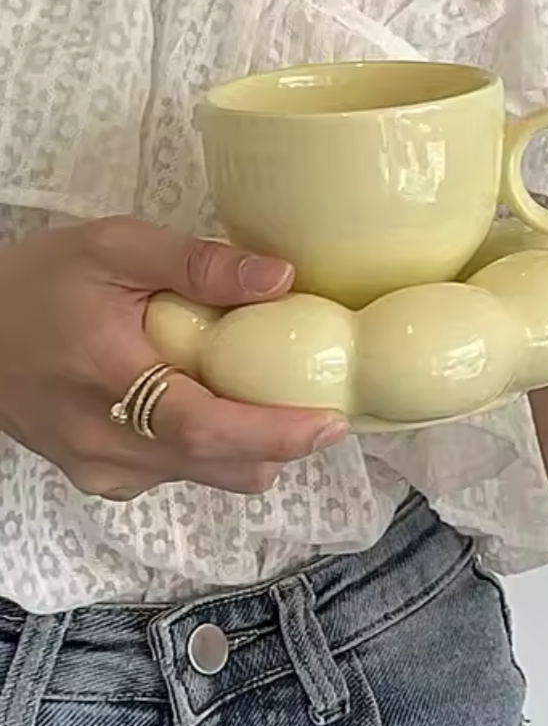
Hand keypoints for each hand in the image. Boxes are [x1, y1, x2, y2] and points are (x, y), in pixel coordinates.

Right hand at [0, 218, 347, 500]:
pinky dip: (217, 452)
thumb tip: (282, 278)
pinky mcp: (102, 478)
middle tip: (327, 414)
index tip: (331, 423)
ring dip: (253, 449)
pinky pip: (180, 474)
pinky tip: (221, 408)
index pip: (203, 428)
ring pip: (206, 475)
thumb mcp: (112, 247)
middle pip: (217, 464)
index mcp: (107, 377)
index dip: (274, 432)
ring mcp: (101, 468)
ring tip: (276, 403)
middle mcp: (104, 440)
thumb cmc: (38, 281)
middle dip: (282, 445)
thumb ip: (197, 263)